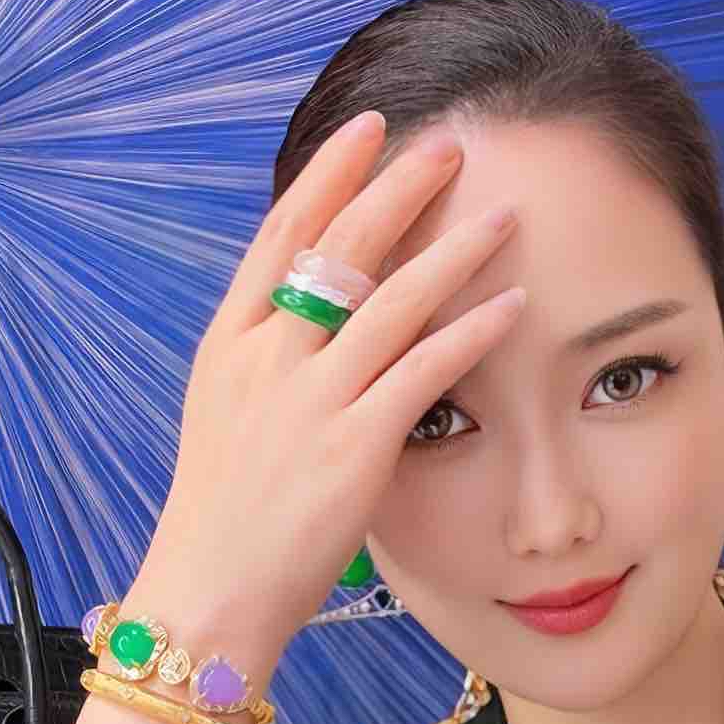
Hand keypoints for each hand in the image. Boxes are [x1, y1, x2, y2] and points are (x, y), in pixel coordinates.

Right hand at [134, 111, 521, 677]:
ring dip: (455, 251)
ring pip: (390, 302)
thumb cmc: (228, 515)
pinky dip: (472, 336)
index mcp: (231, 344)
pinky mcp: (352, 451)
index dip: (330, 174)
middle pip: (340, 249)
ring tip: (504, 213)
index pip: (282, 234)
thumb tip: (321, 307)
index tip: (370, 127)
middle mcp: (266, 360)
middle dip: (399, 188)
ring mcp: (308, 403)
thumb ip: (274, 358)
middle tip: (451, 144)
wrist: (210, 596)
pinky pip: (424, 375)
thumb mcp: (232, 415)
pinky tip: (514, 308)